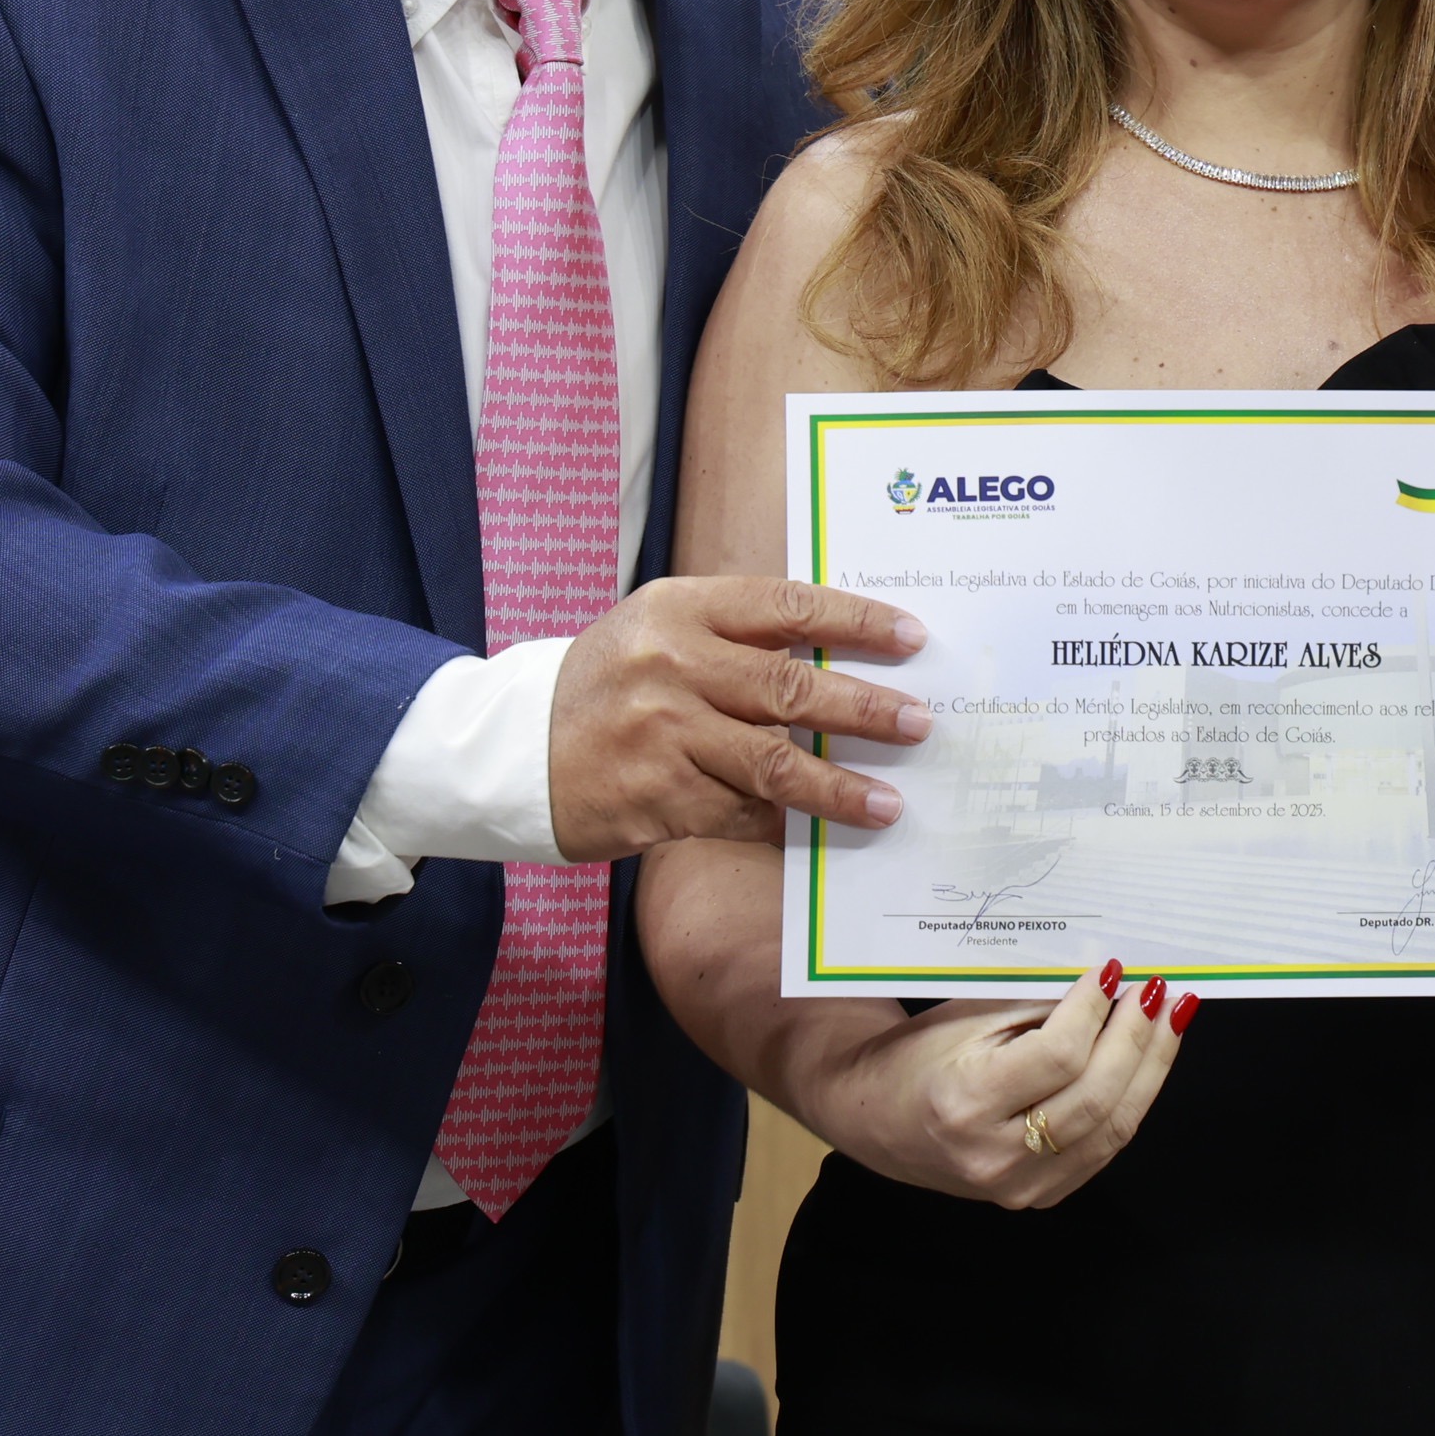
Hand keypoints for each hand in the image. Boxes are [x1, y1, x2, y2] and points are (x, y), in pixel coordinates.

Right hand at [546, 576, 931, 859]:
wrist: (515, 750)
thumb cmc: (611, 683)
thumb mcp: (661, 629)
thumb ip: (738, 635)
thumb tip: (842, 656)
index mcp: (681, 610)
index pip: (787, 606)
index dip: (857, 622)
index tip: (912, 638)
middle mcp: (672, 667)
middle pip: (791, 688)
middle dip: (865, 709)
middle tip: (919, 723)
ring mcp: (662, 737)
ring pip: (774, 764)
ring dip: (839, 787)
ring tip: (888, 803)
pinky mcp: (655, 800)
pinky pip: (739, 814)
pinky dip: (782, 821)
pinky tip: (818, 829)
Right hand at [827, 961, 1196, 1209]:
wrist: (875, 1117)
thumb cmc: (917, 1055)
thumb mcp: (966, 1016)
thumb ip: (1037, 1004)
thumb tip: (1110, 982)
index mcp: (965, 1103)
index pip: (1057, 1056)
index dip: (1095, 1010)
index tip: (1114, 970)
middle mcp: (993, 1155)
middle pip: (1094, 1095)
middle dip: (1137, 1037)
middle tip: (1161, 990)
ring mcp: (1018, 1185)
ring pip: (1111, 1127)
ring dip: (1150, 1068)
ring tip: (1172, 1019)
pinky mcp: (1038, 1195)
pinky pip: (1103, 1148)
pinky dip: (1132, 1100)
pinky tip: (1148, 1062)